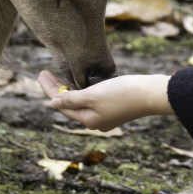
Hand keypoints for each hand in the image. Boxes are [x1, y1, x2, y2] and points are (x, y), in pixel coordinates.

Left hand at [37, 70, 173, 130]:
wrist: (152, 93)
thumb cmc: (122, 93)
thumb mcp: (93, 95)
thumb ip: (72, 99)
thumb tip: (54, 103)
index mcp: (89, 120)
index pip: (62, 105)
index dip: (50, 89)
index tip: (41, 74)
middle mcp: (96, 120)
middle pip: (70, 104)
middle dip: (57, 88)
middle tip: (45, 73)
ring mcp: (106, 114)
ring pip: (80, 101)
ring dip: (68, 89)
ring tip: (56, 76)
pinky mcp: (114, 106)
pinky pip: (91, 99)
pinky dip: (81, 90)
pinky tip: (78, 82)